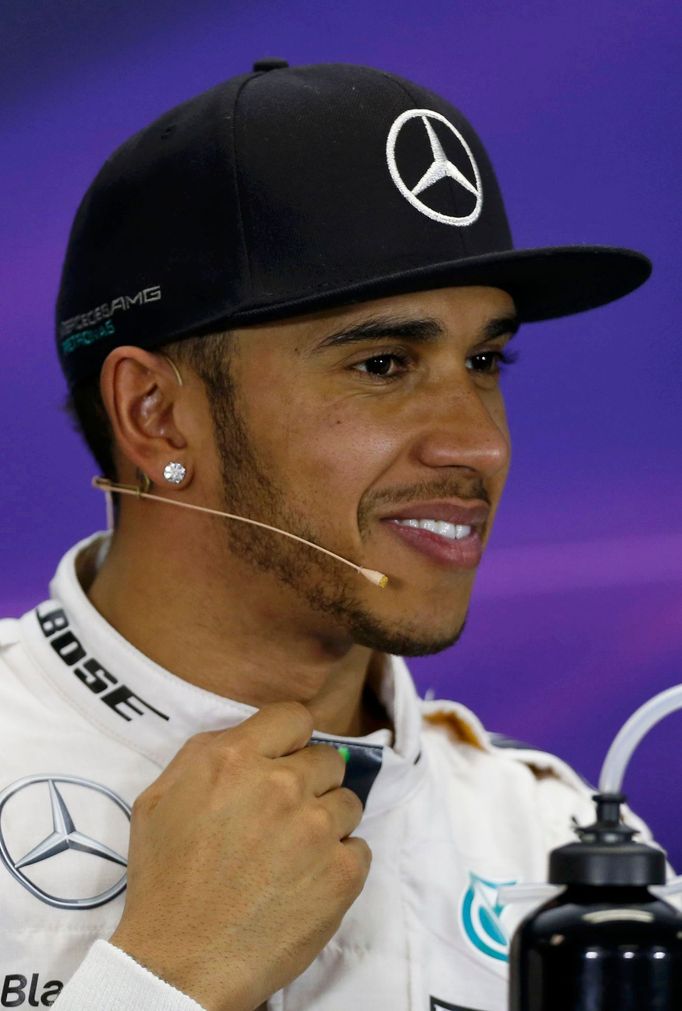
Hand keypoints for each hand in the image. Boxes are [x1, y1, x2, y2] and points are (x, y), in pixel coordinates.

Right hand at [110, 702, 370, 1010]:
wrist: (181, 964)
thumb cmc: (164, 881)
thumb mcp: (160, 797)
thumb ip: (206, 753)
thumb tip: (248, 738)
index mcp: (236, 758)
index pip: (294, 715)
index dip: (290, 739)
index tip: (283, 761)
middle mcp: (282, 784)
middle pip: (326, 759)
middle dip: (309, 783)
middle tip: (283, 818)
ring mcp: (317, 828)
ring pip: (347, 803)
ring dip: (327, 823)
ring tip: (294, 856)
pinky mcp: (343, 872)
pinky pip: (359, 848)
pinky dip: (339, 864)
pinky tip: (307, 883)